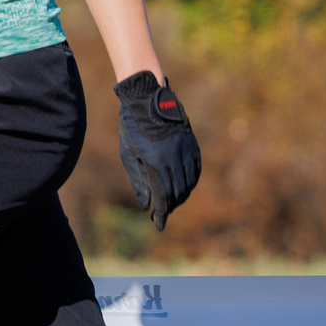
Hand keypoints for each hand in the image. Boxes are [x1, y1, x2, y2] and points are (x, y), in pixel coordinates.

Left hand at [115, 73, 199, 230]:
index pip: (163, 196)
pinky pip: (196, 170)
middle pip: (177, 193)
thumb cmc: (132, 128)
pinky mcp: (193, 146)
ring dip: (181, 196)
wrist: (149, 100)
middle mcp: (174, 160)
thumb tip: (146, 205)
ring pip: (188, 183)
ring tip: (171, 203)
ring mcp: (186, 152)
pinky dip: (191, 182)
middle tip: (162, 214)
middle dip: (170, 206)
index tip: (158, 224)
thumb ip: (139, 180)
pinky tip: (184, 188)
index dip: (162, 213)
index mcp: (156, 163)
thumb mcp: (129, 154)